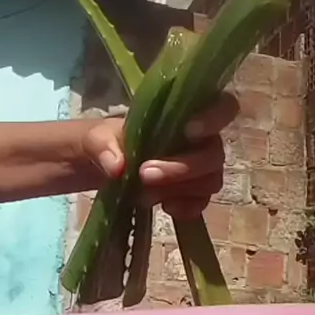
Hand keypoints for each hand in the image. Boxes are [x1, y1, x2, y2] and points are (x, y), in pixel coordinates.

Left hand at [82, 91, 238, 219]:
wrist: (94, 168)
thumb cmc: (101, 141)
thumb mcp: (93, 137)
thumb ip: (104, 146)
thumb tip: (118, 167)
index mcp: (180, 113)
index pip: (221, 106)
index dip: (215, 117)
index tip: (189, 131)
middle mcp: (197, 140)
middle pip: (215, 153)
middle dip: (183, 168)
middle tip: (145, 175)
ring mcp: (195, 168)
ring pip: (212, 179)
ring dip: (182, 190)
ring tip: (144, 195)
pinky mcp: (189, 193)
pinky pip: (202, 202)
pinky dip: (187, 208)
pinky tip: (164, 208)